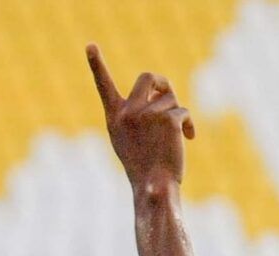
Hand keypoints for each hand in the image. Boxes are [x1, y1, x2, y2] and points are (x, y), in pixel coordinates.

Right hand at [87, 43, 193, 190]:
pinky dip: (188, 124)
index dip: (96, 65)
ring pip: (171, 98)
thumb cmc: (143, 166)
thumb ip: (136, 112)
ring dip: (177, 112)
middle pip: (148, 77)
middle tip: (169, 97)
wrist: (153, 187)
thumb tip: (161, 89)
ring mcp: (147, 115)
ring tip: (175, 136)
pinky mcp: (168, 119)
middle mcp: (128, 113)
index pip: (103, 86)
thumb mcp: (129, 138)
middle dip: (162, 83)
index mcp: (114, 117)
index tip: (90, 46)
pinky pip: (183, 110)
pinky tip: (188, 138)